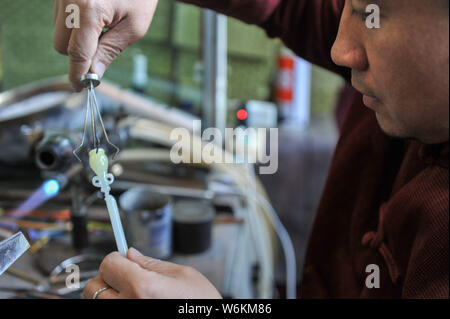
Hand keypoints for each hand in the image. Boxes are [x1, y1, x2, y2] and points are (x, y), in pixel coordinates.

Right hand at [53, 0, 157, 90]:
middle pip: (60, 46)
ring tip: (102, 24)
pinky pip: (60, 18)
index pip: (77, 52)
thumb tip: (94, 75)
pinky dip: (75, 24)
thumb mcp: (134, 27)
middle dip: (79, 53)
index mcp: (88, 8)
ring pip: (58, 33)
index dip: (78, 74)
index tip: (80, 88)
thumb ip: (110, 52)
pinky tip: (94, 13)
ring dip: (77, 38)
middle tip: (102, 47)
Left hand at [83, 248, 221, 298]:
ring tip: (133, 292)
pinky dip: (118, 303)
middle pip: (94, 286)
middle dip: (108, 277)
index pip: (107, 265)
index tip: (123, 260)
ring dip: (110, 294)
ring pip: (98, 302)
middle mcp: (127, 306)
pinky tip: (135, 301)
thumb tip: (131, 254)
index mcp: (142, 287)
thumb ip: (151, 264)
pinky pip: (111, 311)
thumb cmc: (201, 303)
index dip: (116, 259)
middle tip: (126, 276)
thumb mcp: (181, 275)